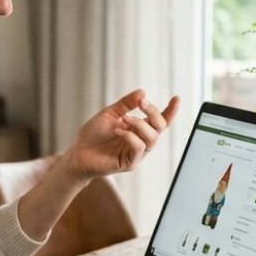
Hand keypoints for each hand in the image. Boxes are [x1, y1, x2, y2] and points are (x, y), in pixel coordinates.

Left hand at [63, 91, 179, 179]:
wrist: (78, 152)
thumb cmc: (93, 134)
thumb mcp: (110, 113)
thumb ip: (126, 104)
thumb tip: (143, 92)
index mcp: (139, 129)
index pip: (160, 121)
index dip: (170, 111)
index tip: (177, 98)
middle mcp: (141, 140)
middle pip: (160, 127)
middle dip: (153, 112)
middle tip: (141, 103)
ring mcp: (137, 153)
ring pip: (152, 139)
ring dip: (140, 124)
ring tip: (124, 119)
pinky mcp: (129, 163)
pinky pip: (139, 149)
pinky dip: (131, 137)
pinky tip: (119, 131)